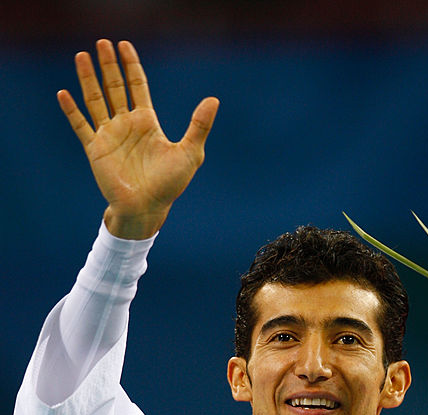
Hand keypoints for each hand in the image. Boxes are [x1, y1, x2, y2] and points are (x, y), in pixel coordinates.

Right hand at [57, 39, 218, 237]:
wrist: (147, 209)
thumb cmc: (170, 185)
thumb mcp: (190, 153)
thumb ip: (199, 126)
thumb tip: (213, 100)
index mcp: (147, 122)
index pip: (137, 85)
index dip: (131, 65)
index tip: (124, 45)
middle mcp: (126, 125)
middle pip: (114, 87)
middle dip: (108, 65)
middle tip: (102, 42)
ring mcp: (110, 136)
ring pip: (95, 100)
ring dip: (88, 79)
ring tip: (82, 56)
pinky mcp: (96, 150)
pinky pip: (81, 126)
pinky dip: (71, 111)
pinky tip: (63, 93)